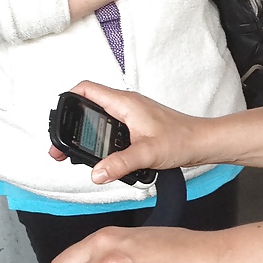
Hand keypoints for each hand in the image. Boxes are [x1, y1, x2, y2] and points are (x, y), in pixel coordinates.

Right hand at [47, 81, 217, 182]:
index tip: (59, 119)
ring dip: (88, 133)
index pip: (86, 89)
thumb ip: (119, 164)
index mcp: (124, 103)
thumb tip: (96, 173)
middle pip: (88, 105)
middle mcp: (126, 105)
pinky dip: (102, 139)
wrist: (202, 142)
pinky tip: (103, 155)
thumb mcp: (147, 153)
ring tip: (78, 151)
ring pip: (100, 118)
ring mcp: (131, 115)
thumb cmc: (182, 139)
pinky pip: (112, 128)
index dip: (67, 99)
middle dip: (73, 123)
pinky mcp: (137, 126)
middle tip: (63, 144)